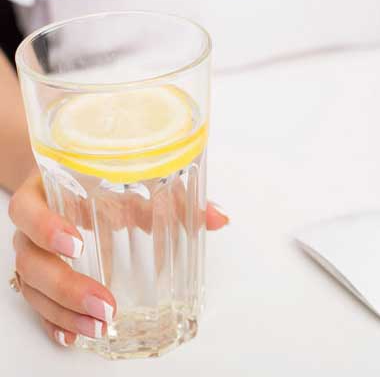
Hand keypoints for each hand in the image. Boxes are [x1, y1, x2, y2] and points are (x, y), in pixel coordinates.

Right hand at [8, 169, 228, 346]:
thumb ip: (178, 197)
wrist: (70, 175)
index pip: (29, 208)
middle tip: (105, 303)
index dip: (46, 227)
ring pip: (32, 288)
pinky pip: (37, 305)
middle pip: (30, 260)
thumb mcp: (136, 179)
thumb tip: (219, 217)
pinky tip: (74, 335)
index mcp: (47, 191)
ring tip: (99, 327)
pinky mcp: (39, 277)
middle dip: (66, 287)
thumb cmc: (102, 176)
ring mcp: (33, 253)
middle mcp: (32, 225)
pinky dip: (55, 321)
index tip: (76, 243)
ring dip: (64, 312)